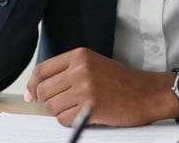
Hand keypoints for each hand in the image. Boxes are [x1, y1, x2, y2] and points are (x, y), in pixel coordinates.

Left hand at [25, 47, 177, 126]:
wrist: (148, 93)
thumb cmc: (122, 81)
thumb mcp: (93, 64)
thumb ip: (67, 71)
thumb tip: (36, 89)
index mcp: (79, 55)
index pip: (42, 70)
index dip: (32, 85)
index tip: (30, 95)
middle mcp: (80, 69)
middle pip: (44, 91)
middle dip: (49, 102)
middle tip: (64, 104)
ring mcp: (85, 87)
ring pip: (52, 107)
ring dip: (61, 113)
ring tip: (78, 109)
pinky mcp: (91, 107)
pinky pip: (65, 120)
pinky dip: (71, 122)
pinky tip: (84, 116)